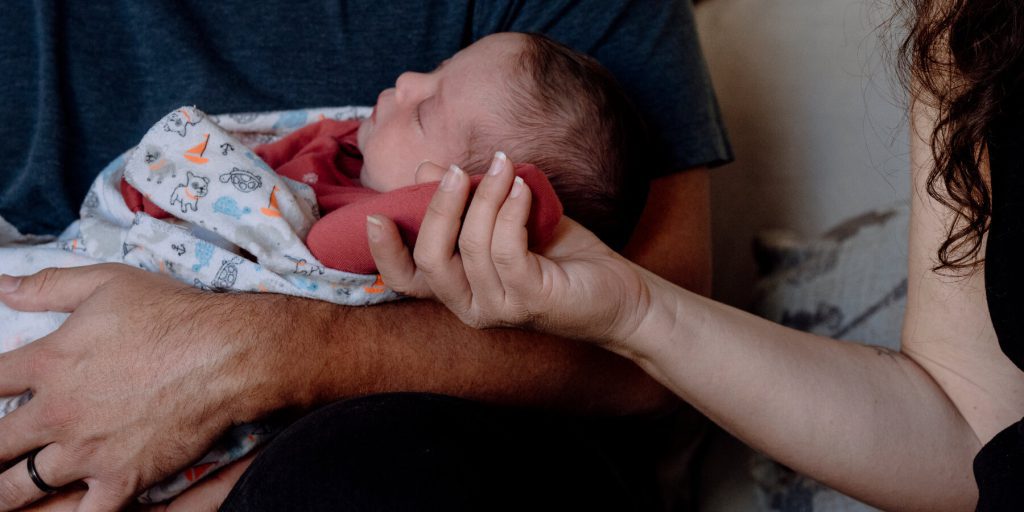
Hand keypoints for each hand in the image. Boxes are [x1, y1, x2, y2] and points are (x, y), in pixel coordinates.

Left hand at [0, 265, 281, 510]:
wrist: (225, 355)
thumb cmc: (172, 315)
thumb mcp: (108, 282)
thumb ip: (50, 286)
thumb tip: (3, 284)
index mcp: (48, 362)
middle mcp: (57, 412)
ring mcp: (87, 452)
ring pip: (18, 489)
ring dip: (5, 493)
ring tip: (4, 495)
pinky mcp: (122, 478)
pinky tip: (65, 511)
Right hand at [367, 153, 653, 345]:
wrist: (618, 292)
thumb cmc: (561, 256)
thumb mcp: (508, 221)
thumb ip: (469, 202)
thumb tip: (430, 169)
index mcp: (458, 289)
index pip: (406, 279)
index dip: (382, 252)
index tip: (373, 215)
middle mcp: (470, 307)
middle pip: (429, 260)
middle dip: (438, 208)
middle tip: (457, 170)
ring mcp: (499, 308)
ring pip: (470, 246)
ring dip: (485, 197)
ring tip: (505, 167)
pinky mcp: (530, 300)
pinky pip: (506, 249)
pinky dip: (511, 211)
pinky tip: (525, 188)